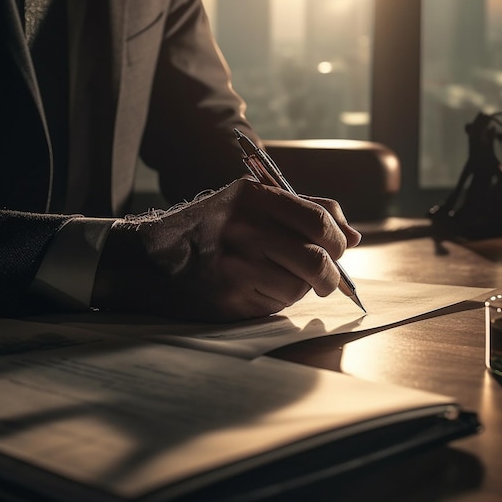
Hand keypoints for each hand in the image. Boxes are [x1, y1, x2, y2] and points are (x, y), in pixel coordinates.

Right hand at [92, 179, 360, 320]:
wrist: (148, 259)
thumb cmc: (205, 230)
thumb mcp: (246, 204)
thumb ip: (300, 211)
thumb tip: (353, 235)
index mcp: (252, 197)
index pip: (320, 218)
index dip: (339, 238)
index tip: (339, 249)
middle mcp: (245, 227)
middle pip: (317, 257)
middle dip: (331, 274)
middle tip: (326, 280)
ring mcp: (236, 263)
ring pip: (299, 285)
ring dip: (299, 288)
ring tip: (276, 280)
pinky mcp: (228, 296)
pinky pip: (275, 304)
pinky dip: (277, 301)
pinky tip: (255, 290)